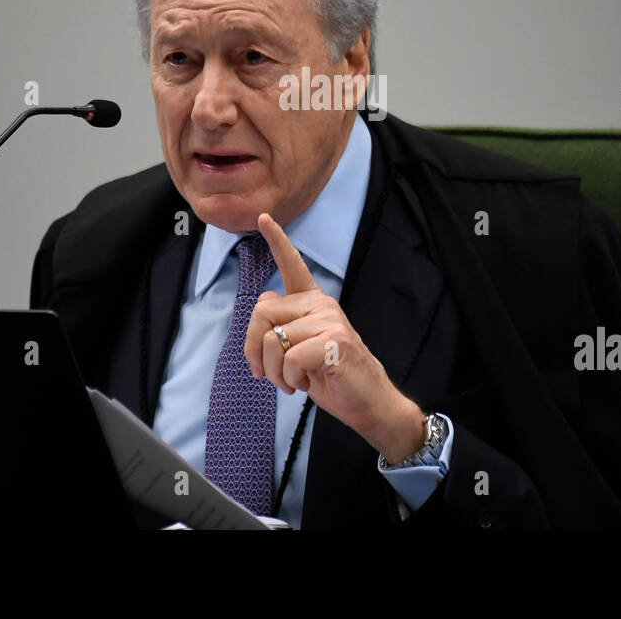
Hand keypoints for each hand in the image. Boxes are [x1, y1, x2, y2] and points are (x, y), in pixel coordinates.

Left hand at [242, 212, 428, 462]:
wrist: (368, 403)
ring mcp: (329, 320)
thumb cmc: (330, 376)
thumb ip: (282, 325)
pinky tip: (305, 384)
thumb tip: (264, 307)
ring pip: (272, 340)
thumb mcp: (300, 349)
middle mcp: (321, 304)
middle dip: (253, 348)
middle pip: (261, 312)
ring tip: (292, 382)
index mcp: (313, 303)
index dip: (276, 241)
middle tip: (264, 373)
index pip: (292, 266)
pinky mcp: (333, 340)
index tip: (262, 217)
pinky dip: (289, 380)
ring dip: (274, 372)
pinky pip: (289, 359)